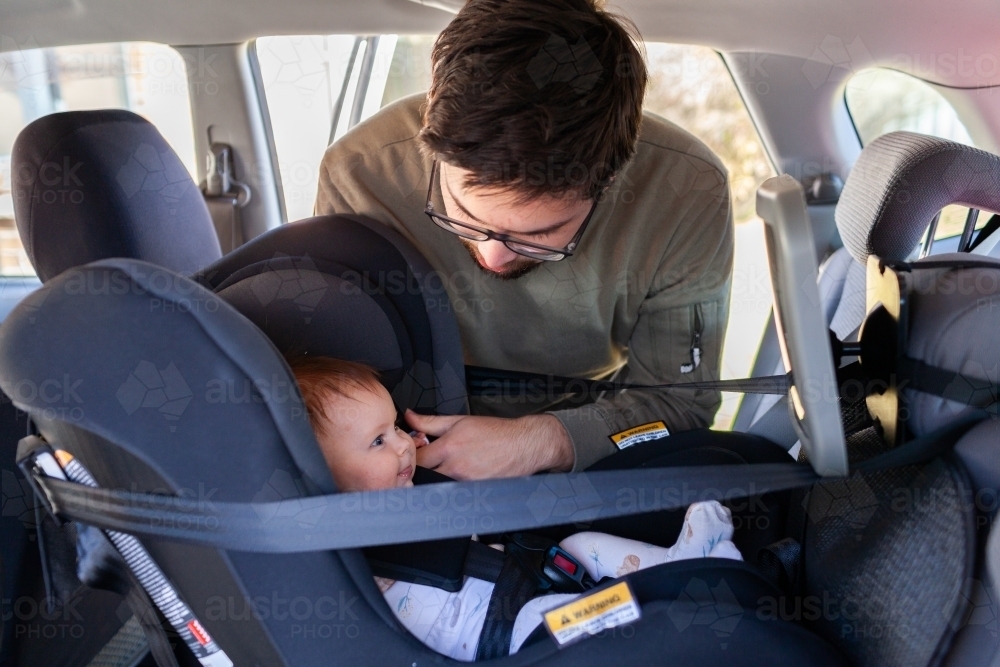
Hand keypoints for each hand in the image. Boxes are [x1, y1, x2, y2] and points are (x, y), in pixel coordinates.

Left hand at [405, 409, 573, 479]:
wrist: (524, 444)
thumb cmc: (495, 432)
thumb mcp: (460, 420)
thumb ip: (430, 421)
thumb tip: (409, 416)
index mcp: (449, 447)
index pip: (417, 459)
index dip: (412, 457)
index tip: (415, 454)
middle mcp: (456, 468)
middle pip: (424, 477)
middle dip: (421, 472)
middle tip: (424, 466)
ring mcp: (465, 483)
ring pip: (438, 488)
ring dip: (435, 481)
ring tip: (441, 472)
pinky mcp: (475, 493)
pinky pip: (454, 495)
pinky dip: (451, 489)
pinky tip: (457, 480)